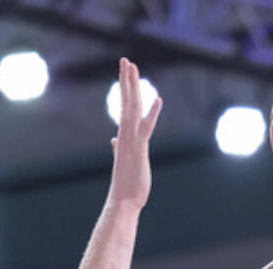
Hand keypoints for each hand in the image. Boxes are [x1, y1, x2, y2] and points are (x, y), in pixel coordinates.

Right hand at [108, 58, 161, 210]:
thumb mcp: (124, 162)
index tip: (125, 72)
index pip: (124, 107)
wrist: (123, 203)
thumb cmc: (126, 186)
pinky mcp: (139, 150)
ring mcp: (131, 141)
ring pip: (132, 108)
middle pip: (127, 102)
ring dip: (133, 87)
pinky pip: (146, 128)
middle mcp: (125, 135)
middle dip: (126, 80)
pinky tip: (158, 99)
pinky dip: (152, 114)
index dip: (125, 88)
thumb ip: (119, 148)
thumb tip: (114, 140)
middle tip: (125, 60)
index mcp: (124, 137)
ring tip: (132, 67)